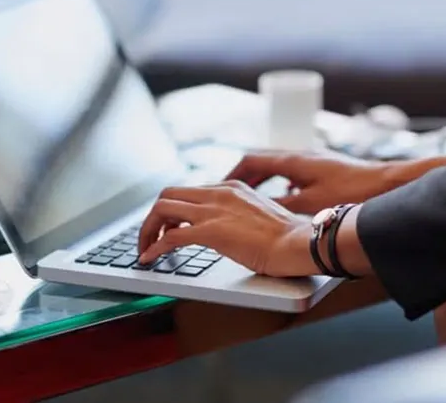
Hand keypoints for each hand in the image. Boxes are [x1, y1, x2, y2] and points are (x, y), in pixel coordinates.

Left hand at [137, 180, 314, 276]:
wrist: (298, 243)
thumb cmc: (288, 237)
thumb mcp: (259, 216)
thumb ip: (239, 216)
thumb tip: (227, 232)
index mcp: (232, 188)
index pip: (190, 191)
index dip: (174, 210)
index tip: (170, 227)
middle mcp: (219, 193)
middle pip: (169, 194)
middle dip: (154, 217)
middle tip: (152, 237)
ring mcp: (214, 210)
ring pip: (162, 208)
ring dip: (148, 229)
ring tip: (146, 249)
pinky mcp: (211, 231)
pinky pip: (170, 236)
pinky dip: (154, 247)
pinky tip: (150, 258)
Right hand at [226, 150, 393, 213]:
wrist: (386, 183)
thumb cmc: (352, 190)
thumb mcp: (311, 204)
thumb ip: (283, 206)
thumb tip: (261, 211)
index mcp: (292, 161)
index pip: (250, 160)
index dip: (232, 173)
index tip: (219, 187)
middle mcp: (301, 156)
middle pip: (261, 160)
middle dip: (243, 176)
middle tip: (229, 192)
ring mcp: (313, 161)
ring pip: (278, 166)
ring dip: (262, 180)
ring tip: (251, 197)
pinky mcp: (325, 169)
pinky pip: (293, 173)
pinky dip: (282, 183)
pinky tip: (285, 200)